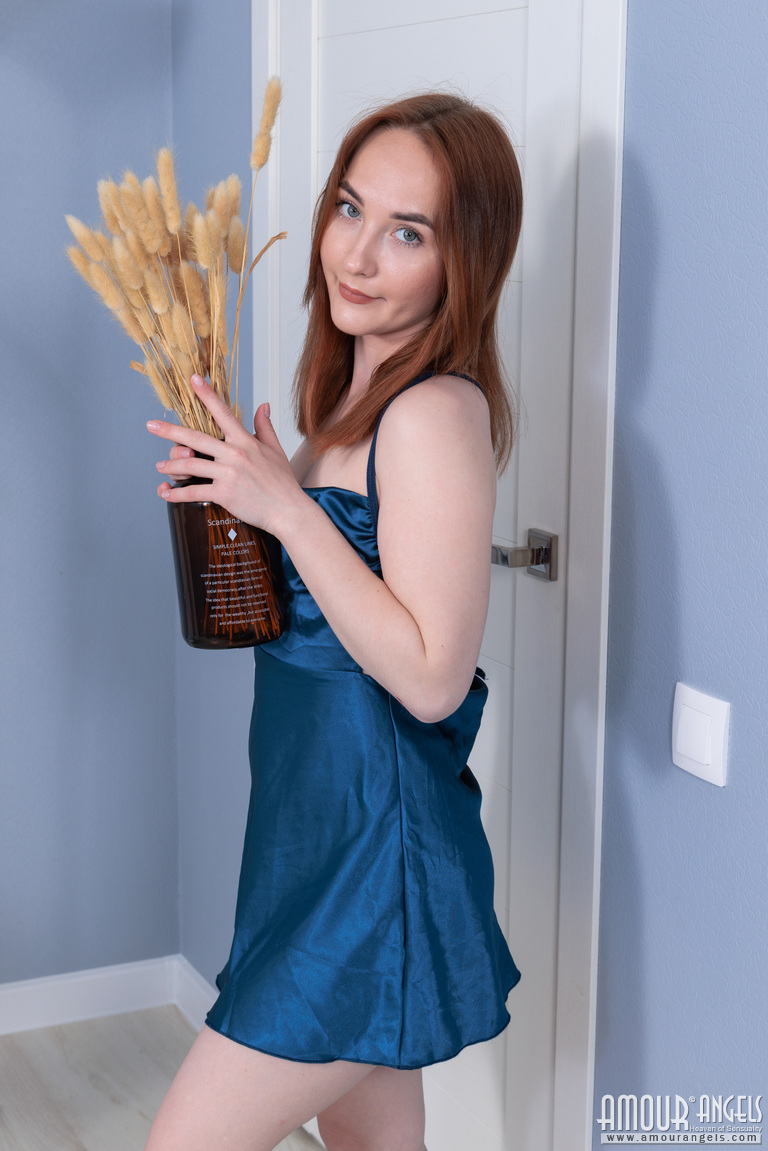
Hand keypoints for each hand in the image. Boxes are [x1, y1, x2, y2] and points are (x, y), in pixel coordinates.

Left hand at [147, 375, 302, 535]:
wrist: (288, 510)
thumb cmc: (283, 483)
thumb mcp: (276, 450)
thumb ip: (265, 426)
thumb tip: (263, 405)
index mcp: (245, 441)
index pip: (223, 412)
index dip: (207, 395)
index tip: (193, 380)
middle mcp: (234, 454)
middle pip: (195, 438)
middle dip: (170, 431)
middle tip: (152, 425)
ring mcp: (228, 474)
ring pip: (190, 465)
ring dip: (171, 466)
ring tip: (160, 466)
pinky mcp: (224, 493)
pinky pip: (194, 491)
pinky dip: (176, 494)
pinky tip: (166, 493)